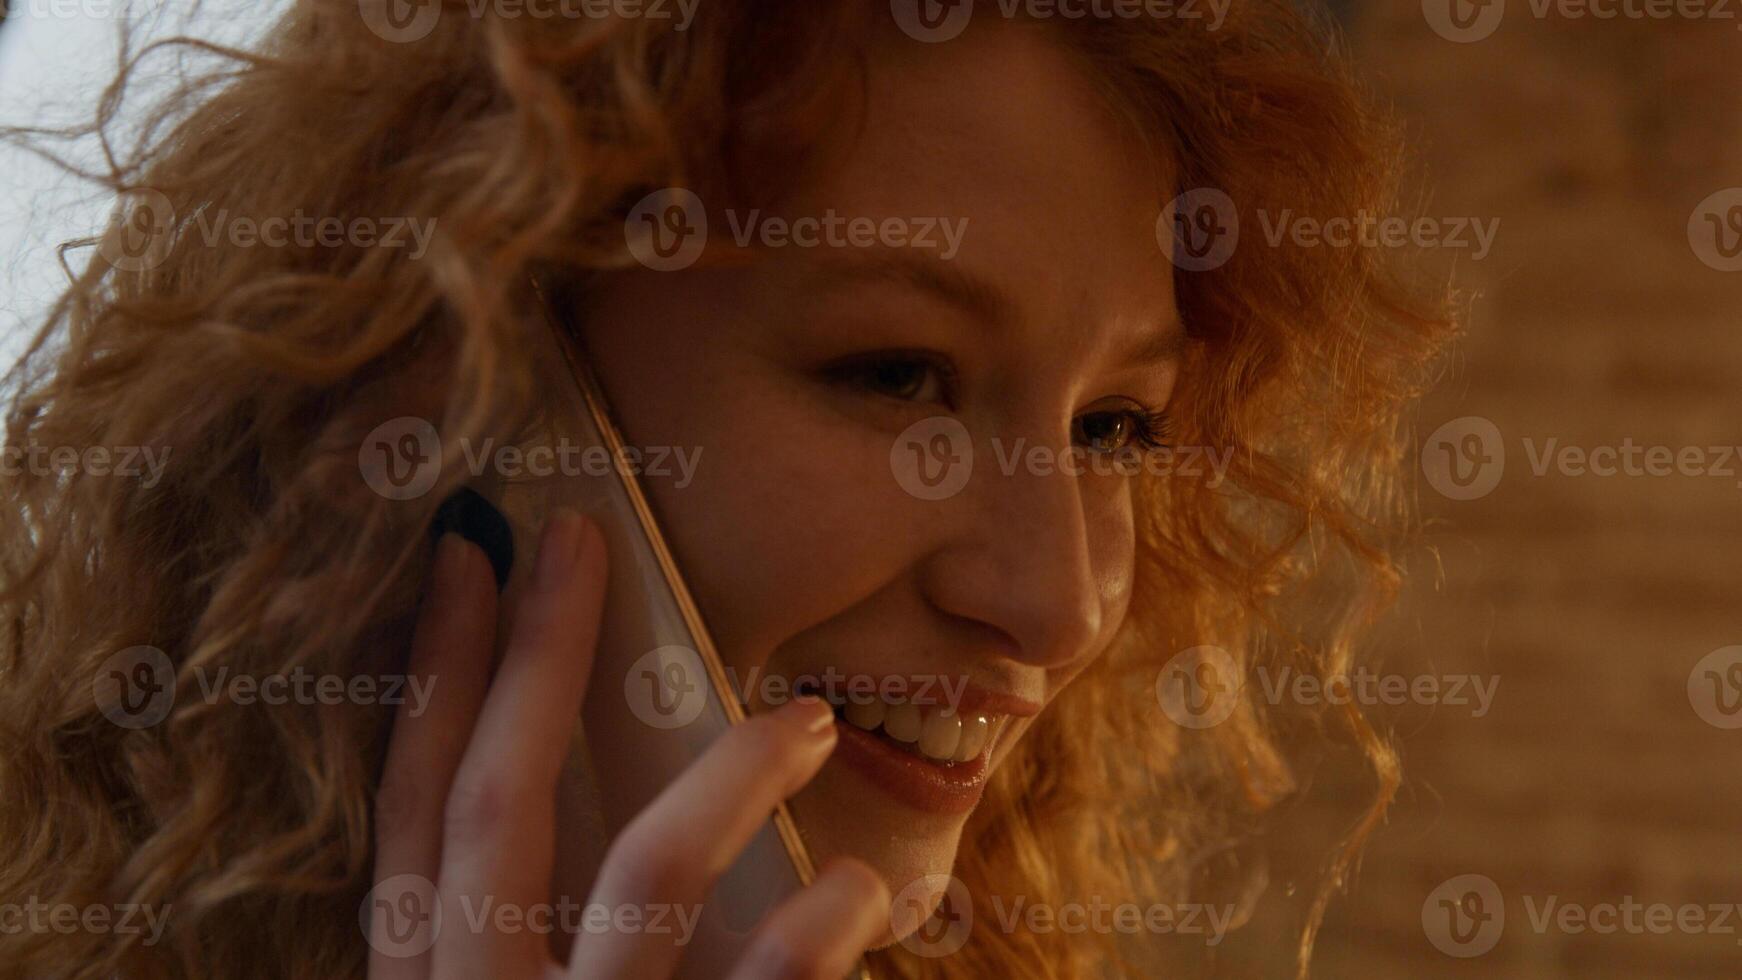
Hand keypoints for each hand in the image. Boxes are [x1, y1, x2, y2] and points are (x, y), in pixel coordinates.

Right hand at [366, 509, 887, 978]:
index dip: (436, 676)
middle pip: (498, 804)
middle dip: (536, 657)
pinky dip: (820, 922)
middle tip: (575, 537)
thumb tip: (581, 802)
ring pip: (647, 870)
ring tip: (805, 722)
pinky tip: (856, 886)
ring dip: (734, 775)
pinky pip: (767, 978)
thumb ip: (520, 932)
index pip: (415, 811)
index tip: (465, 556)